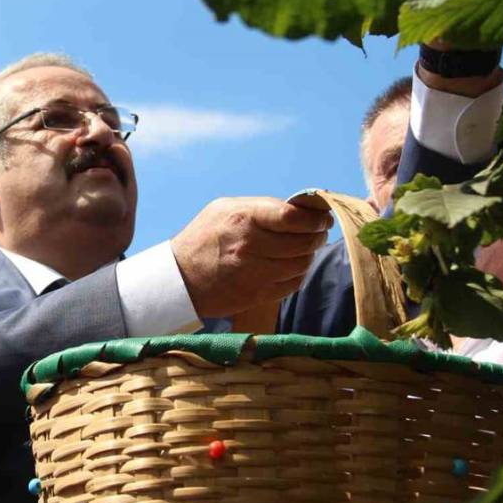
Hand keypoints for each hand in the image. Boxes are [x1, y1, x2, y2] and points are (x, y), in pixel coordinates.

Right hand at [171, 197, 331, 317]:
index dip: (315, 217)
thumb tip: (300, 209)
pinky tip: (290, 266)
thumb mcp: (225, 208)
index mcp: (243, 218)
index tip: (322, 217)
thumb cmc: (205, 237)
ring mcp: (254, 273)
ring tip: (303, 249)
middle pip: (303, 242)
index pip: (293, 217)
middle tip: (318, 233)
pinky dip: (297, 273)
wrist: (180, 278)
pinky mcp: (256, 295)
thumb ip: (262, 207)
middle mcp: (250, 246)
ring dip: (308, 255)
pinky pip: (292, 283)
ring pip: (302, 264)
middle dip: (317, 236)